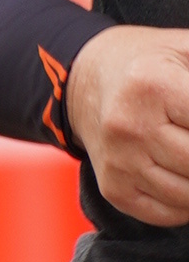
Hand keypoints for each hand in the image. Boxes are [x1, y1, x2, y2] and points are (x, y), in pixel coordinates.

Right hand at [67, 27, 188, 224]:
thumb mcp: (186, 49)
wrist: (83, 81)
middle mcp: (132, 126)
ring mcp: (120, 162)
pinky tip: (188, 181)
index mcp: (155, 85)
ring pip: (186, 194)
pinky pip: (164, 212)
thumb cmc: (148, 64)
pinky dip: (187, 206)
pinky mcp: (113, 188)